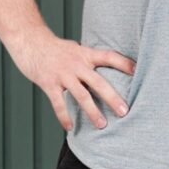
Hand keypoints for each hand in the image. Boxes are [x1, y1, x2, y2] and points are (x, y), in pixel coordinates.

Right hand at [9, 27, 136, 131]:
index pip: (109, 57)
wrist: (30, 41)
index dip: (124, 63)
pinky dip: (65, 116)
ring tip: (102, 125)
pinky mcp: (49, 83)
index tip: (138, 71)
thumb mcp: (75, 49)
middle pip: (99, 82)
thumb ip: (87, 60)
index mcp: (85, 54)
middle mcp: (77, 64)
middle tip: (125, 111)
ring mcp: (63, 74)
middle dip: (112, 98)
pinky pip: (59, 103)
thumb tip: (103, 69)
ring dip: (92, 112)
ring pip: (81, 95)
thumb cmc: (54, 47)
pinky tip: (70, 128)